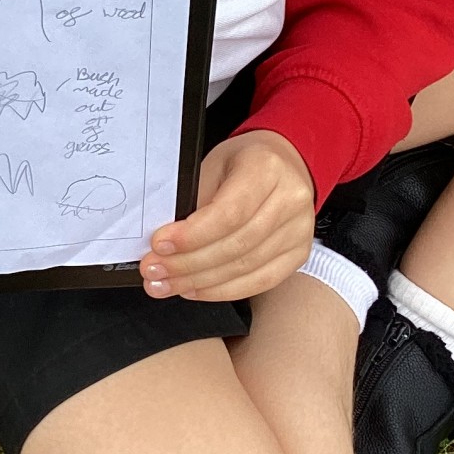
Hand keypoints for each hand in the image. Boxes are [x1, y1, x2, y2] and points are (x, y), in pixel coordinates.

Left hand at [139, 130, 315, 301]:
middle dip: (188, 264)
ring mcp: (299, 230)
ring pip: (245, 268)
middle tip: (154, 270)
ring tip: (167, 283)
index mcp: (266, 169)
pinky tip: (195, 289)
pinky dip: (222, 290)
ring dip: (199, 282)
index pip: (228, 213)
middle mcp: (290, 200)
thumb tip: (164, 243)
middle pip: (236, 245)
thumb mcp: (213, 167)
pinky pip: (258, 282)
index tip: (160, 244)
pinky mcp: (298, 254)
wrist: (283, 164)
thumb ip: (193, 202)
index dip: (192, 236)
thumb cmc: (243, 163)